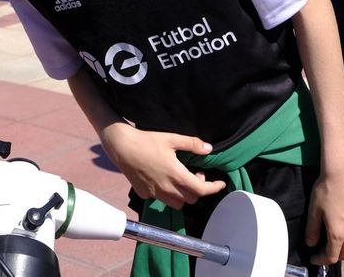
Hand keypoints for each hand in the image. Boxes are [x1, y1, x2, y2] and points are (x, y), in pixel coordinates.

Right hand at [98, 122, 224, 208]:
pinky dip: (167, 194)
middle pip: (191, 199)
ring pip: (177, 203)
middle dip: (198, 189)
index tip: (220, 184)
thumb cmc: (147, 141)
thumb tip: (208, 149)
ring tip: (180, 179)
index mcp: (176, 174)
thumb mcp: (172, 139)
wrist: (122, 147)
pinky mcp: (145, 194)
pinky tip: (163, 179)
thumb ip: (192, 144)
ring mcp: (155, 193)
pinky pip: (161, 199)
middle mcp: (166, 188)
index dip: (214, 188)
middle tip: (195, 174)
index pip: (201, 190)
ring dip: (184, 195)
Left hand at [304, 166, 343, 264]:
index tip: (313, 257)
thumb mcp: (313, 211)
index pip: (332, 257)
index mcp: (338, 233)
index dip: (321, 260)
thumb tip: (311, 243)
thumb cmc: (325, 190)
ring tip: (336, 237)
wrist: (341, 171)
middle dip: (336, 256)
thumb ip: (312, 230)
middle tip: (324, 250)